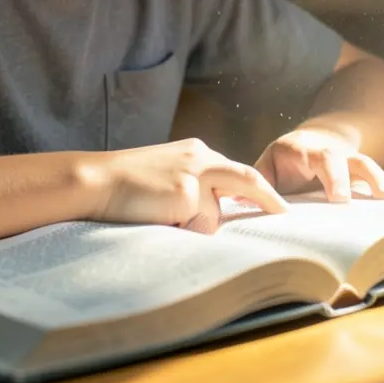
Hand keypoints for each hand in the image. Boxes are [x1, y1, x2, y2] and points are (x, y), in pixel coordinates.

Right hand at [86, 138, 287, 233]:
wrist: (96, 180)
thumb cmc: (125, 185)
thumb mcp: (166, 175)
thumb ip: (193, 186)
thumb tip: (216, 214)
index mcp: (197, 151)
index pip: (236, 172)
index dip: (256, 192)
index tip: (274, 205)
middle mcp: (201, 158)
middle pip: (248, 180)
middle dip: (270, 200)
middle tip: (287, 215)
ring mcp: (195, 175)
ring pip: (213, 216)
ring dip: (193, 226)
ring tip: (159, 216)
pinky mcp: (186, 194)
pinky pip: (196, 227)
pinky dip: (180, 230)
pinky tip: (156, 217)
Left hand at [254, 127, 383, 202]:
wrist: (304, 149)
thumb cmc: (281, 166)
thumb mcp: (267, 168)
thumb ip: (258, 182)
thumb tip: (238, 201)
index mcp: (297, 150)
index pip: (310, 157)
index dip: (324, 174)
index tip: (333, 196)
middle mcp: (323, 152)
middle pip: (335, 158)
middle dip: (339, 177)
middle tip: (343, 199)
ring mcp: (342, 161)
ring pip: (360, 162)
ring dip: (373, 176)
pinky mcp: (355, 174)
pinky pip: (370, 176)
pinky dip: (380, 185)